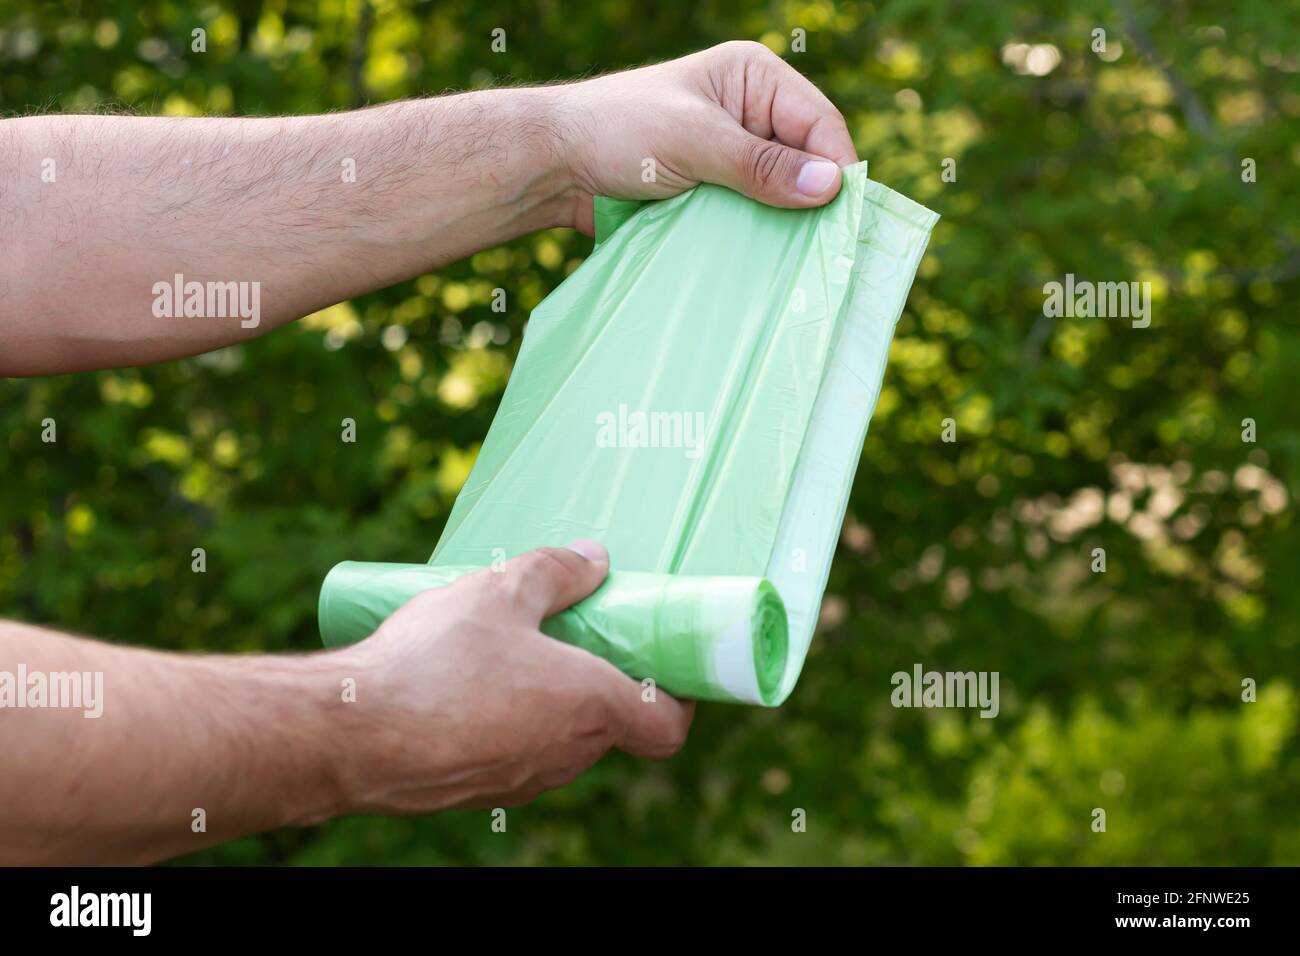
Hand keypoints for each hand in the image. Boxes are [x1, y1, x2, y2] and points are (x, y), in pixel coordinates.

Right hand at [330, 541, 693, 811]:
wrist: (349, 734)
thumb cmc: (433, 663)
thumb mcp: (499, 592)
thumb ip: (555, 571)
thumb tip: (595, 559)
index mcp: (589, 707)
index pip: (669, 726)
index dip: (679, 696)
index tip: (663, 661)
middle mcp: (566, 755)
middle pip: (612, 725)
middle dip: (602, 680)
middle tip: (576, 633)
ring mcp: (522, 780)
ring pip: (560, 739)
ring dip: (552, 700)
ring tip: (511, 649)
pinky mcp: (478, 790)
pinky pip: (515, 753)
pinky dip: (510, 721)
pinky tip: (468, 683)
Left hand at [555, 41, 859, 233]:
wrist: (555, 166)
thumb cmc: (618, 132)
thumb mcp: (694, 142)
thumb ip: (760, 165)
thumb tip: (829, 186)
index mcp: (754, 78)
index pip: (819, 123)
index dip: (836, 169)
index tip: (842, 219)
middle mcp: (751, 113)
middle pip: (806, 162)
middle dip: (810, 202)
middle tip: (823, 251)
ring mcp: (733, 156)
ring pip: (780, 195)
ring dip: (782, 225)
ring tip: (793, 262)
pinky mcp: (715, 192)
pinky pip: (752, 216)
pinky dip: (756, 237)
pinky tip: (763, 263)